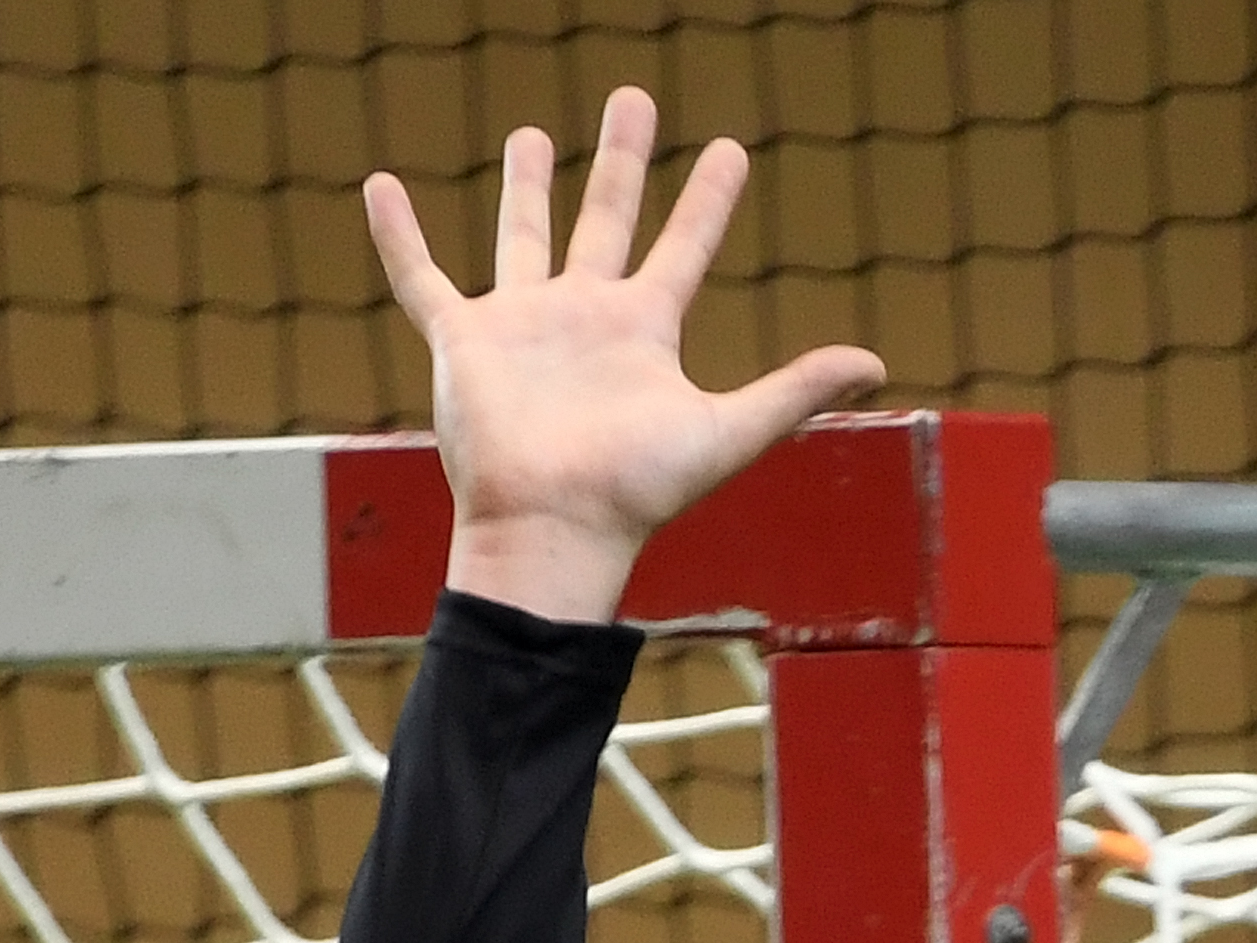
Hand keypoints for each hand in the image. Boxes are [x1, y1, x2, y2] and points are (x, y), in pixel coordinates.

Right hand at [362, 92, 884, 627]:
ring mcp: (521, 326)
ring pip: (522, 235)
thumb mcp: (726, 432)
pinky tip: (380, 187)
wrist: (553, 529)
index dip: (708, 200)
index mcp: (643, 332)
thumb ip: (795, 394)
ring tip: (529, 132)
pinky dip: (398, 237)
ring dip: (525, 186)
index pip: (684, 247)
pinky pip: (421, 279)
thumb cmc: (635, 490)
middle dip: (620, 160)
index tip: (730, 150)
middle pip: (605, 219)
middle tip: (633, 100)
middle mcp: (584, 318)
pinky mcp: (462, 342)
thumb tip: (876, 362)